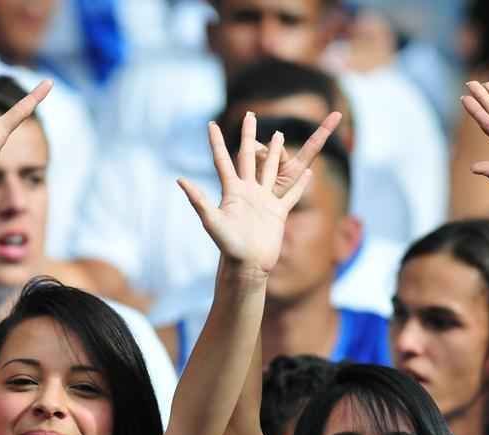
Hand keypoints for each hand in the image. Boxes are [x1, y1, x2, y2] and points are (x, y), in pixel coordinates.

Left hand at [178, 110, 341, 275]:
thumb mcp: (211, 221)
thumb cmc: (228, 246)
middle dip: (249, 136)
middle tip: (250, 114)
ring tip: (278, 133)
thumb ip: (198, 199)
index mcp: (232, 190)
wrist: (247, 265)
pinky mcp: (278, 213)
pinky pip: (291, 195)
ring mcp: (264, 200)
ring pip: (271, 169)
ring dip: (274, 152)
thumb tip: (180, 179)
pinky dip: (301, 184)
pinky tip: (309, 173)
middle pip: (249, 156)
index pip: (222, 160)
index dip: (216, 142)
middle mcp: (248, 191)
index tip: (211, 123)